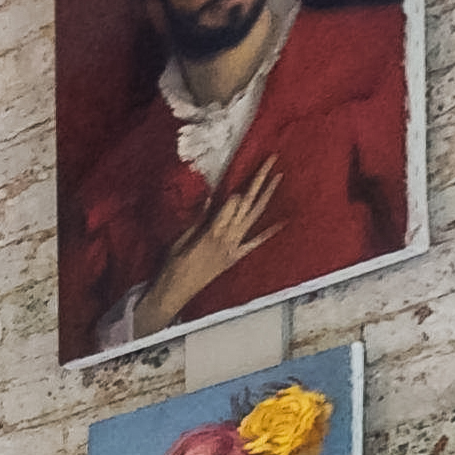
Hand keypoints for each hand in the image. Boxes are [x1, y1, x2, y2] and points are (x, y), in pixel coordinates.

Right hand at [135, 158, 283, 335]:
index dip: (235, 192)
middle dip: (259, 181)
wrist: (175, 293)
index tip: (237, 179)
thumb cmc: (172, 266)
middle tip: (271, 161)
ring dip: (267, 196)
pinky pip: (255, 242)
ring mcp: (234, 248)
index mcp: (212, 233)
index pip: (231, 205)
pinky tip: (283, 221)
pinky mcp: (235, 256)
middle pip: (247, 204)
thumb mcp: (180, 240)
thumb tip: (211, 198)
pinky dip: (269, 232)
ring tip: (278, 177)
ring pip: (254, 217)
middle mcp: (228, 239)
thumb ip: (198, 220)